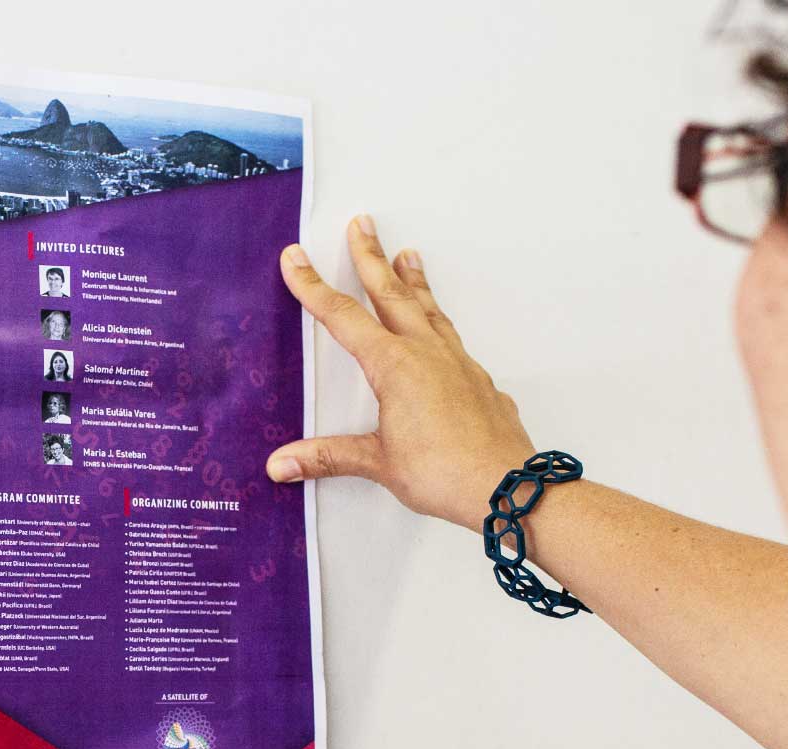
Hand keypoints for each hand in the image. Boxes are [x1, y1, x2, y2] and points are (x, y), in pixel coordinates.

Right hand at [267, 214, 535, 530]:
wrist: (507, 486)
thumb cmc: (445, 473)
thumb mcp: (378, 463)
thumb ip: (329, 457)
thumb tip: (281, 464)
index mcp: (394, 366)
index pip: (343, 317)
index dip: (313, 287)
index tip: (295, 258)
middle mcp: (426, 353)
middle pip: (390, 294)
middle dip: (371, 257)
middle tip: (363, 223)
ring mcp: (457, 363)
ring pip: (429, 310)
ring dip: (413, 280)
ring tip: (408, 255)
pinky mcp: (479, 381)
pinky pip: (454, 339)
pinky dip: (440, 323)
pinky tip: (440, 329)